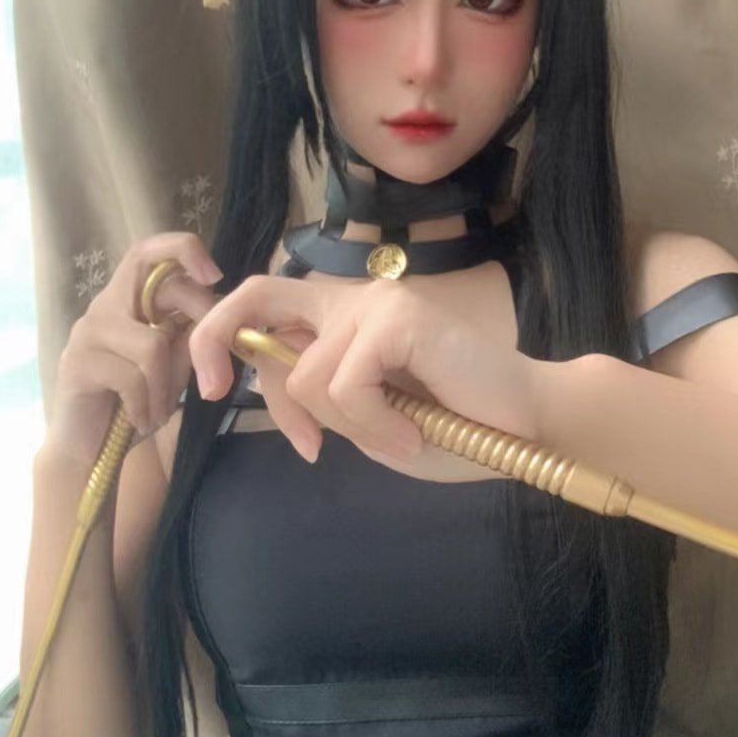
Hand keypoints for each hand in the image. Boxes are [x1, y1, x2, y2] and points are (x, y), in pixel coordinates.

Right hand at [47, 231, 221, 466]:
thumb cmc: (132, 405)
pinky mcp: (77, 363)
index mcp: (128, 302)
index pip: (148, 251)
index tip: (215, 276)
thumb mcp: (170, 368)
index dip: (182, 249)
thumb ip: (188, 338)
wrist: (87, 451)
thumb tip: (221, 312)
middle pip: (151, 278)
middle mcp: (104, 306)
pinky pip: (131, 378)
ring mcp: (87, 332)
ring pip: (152, 345)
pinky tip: (140, 423)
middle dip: (196, 314)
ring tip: (160, 413)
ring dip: (166, 389)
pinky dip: (146, 407)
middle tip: (208, 362)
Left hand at [188, 275, 549, 479]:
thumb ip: (320, 400)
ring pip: (306, 377)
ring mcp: (376, 304)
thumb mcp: (367, 422)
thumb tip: (266, 387)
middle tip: (212, 391)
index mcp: (343, 319)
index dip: (224, 342)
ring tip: (402, 438)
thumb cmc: (454, 428)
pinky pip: (345, 386)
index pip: (264, 309)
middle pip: (257, 297)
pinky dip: (373, 426)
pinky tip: (413, 436)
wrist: (525, 426)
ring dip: (348, 427)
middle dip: (218, 339)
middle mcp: (354, 299)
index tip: (213, 392)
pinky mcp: (397, 319)